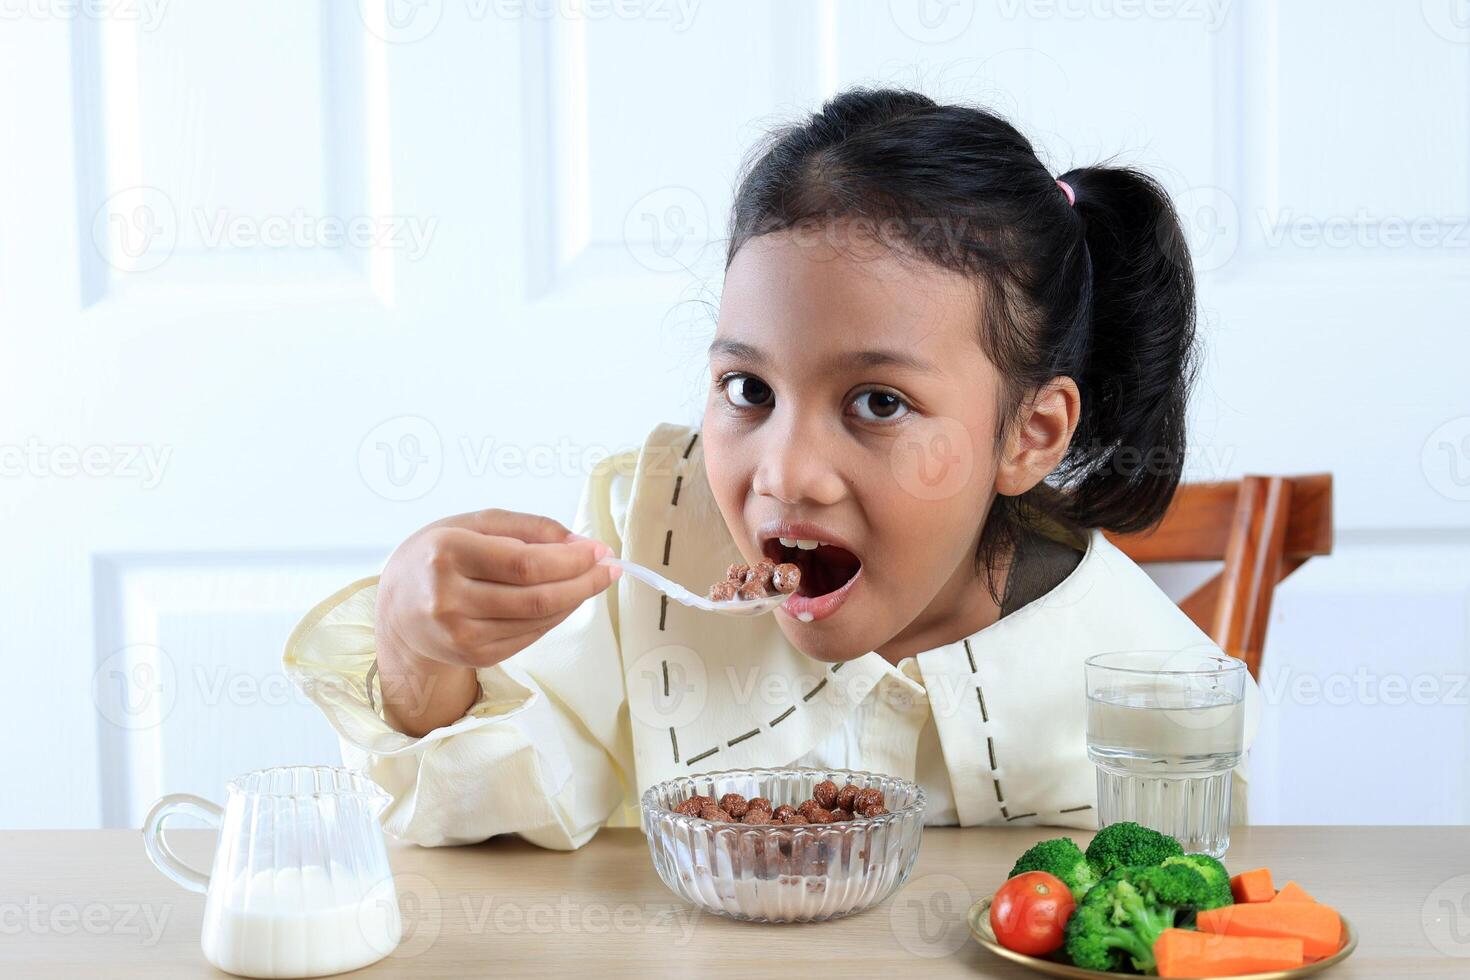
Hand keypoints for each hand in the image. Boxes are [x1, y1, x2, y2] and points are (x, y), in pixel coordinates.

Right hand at [377, 508, 618, 670]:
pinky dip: (555, 616)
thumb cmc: (440, 556)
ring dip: (574, 600)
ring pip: (538, 619)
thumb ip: (529, 528)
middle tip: (609, 568)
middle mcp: (448, 598)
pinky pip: (530, 635)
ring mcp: (460, 634)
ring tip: (590, 580)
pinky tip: (564, 599)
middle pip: (536, 597)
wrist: (398, 609)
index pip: (524, 563)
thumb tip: (582, 545)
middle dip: (583, 582)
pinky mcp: (473, 656)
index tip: (599, 551)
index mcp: (446, 553)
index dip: (570, 560)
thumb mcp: (474, 524)